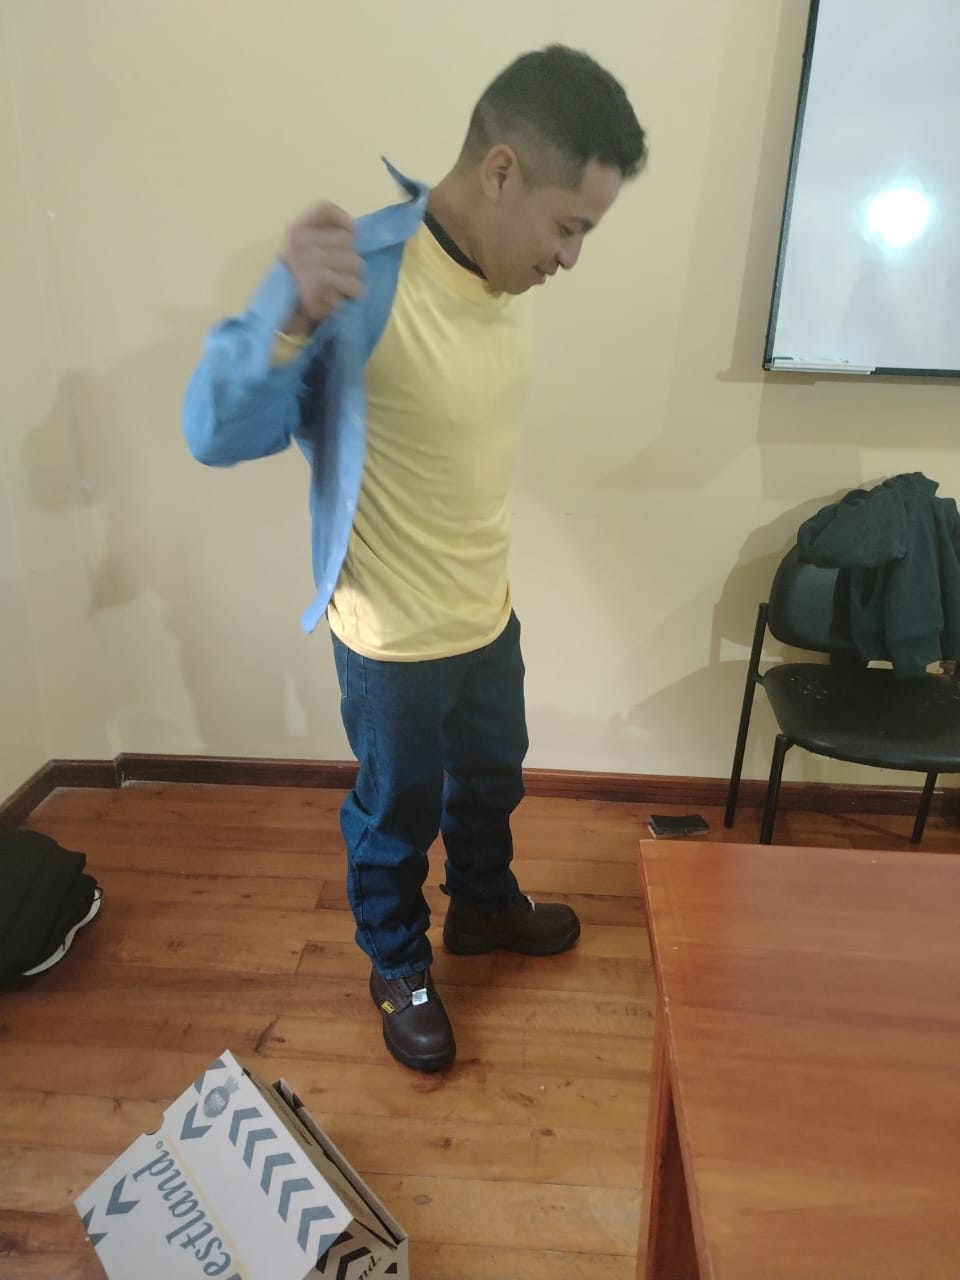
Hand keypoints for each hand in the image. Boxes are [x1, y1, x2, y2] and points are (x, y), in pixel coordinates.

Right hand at [281, 202, 362, 332]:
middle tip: (335, 275)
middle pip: (348, 240)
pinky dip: (352, 293)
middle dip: (349, 260)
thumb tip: (355, 234)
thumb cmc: (296, 285)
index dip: (344, 221)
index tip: (349, 236)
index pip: (326, 209)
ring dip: (352, 279)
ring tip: (336, 287)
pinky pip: (354, 284)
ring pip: (355, 262)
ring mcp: (311, 258)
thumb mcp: (303, 254)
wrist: (280, 316)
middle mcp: (302, 240)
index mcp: (296, 230)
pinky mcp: (321, 278)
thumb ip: (323, 239)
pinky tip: (338, 297)